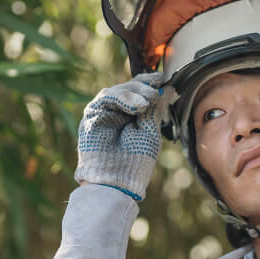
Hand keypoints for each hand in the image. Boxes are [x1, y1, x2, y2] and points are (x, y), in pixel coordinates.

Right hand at [74, 72, 163, 200]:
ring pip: (116, 91)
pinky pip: (106, 98)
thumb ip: (155, 109)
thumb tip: (167, 88)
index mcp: (131, 117)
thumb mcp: (150, 131)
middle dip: (142, 87)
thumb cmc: (136, 161)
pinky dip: (122, 98)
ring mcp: (102, 114)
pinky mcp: (91, 116)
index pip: (137, 93)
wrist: (118, 180)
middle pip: (126, 88)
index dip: (147, 83)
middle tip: (155, 93)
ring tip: (146, 103)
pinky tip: (137, 106)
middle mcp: (115, 113)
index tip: (161, 78)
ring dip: (133, 92)